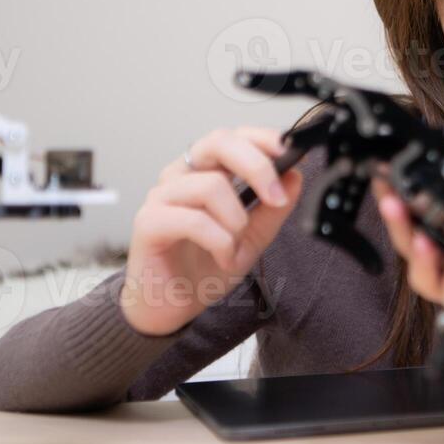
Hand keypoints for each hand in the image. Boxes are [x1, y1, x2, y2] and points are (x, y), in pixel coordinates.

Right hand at [121, 127, 302, 335]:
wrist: (172, 306)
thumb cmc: (204, 267)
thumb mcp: (254, 238)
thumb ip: (273, 208)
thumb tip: (294, 176)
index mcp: (205, 171)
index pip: (234, 137)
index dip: (264, 138)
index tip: (294, 152)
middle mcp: (181, 176)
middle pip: (219, 142)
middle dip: (257, 166)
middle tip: (275, 198)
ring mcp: (162, 196)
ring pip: (211, 185)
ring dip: (236, 221)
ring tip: (236, 248)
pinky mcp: (149, 222)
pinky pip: (194, 219)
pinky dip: (220, 242)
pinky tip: (223, 259)